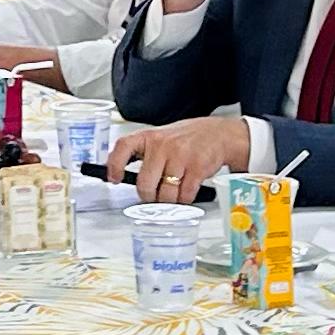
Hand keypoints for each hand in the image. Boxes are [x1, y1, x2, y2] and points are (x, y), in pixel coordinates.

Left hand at [104, 113, 250, 206]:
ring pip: (165, 195)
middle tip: (154, 195)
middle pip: (145, 185)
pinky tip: (186, 190)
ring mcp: (180, 157)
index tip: (114, 179)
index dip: (115, 165)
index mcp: (150, 136)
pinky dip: (185, 200)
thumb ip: (145, 154)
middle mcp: (162, 145)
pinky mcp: (197, 168)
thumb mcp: (162, 138)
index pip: (123, 147)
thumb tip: (123, 175)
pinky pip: (184, 196)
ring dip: (169, 200)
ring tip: (174, 191)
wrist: (220, 134)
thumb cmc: (188, 139)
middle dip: (149, 197)